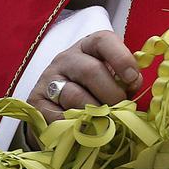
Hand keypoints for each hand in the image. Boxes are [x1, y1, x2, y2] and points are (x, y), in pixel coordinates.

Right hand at [26, 30, 142, 123]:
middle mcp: (66, 58)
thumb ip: (125, 79)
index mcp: (88, 46)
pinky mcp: (35, 100)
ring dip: (95, 112)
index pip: (103, 41)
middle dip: (111, 93)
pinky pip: (59, 116)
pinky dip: (76, 125)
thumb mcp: (112, 77)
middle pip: (91, 71)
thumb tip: (133, 85)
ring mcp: (48, 78)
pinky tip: (84, 128)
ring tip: (105, 121)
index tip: (132, 79)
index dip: (121, 59)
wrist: (57, 107)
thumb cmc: (95, 89)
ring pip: (75, 95)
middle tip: (121, 109)